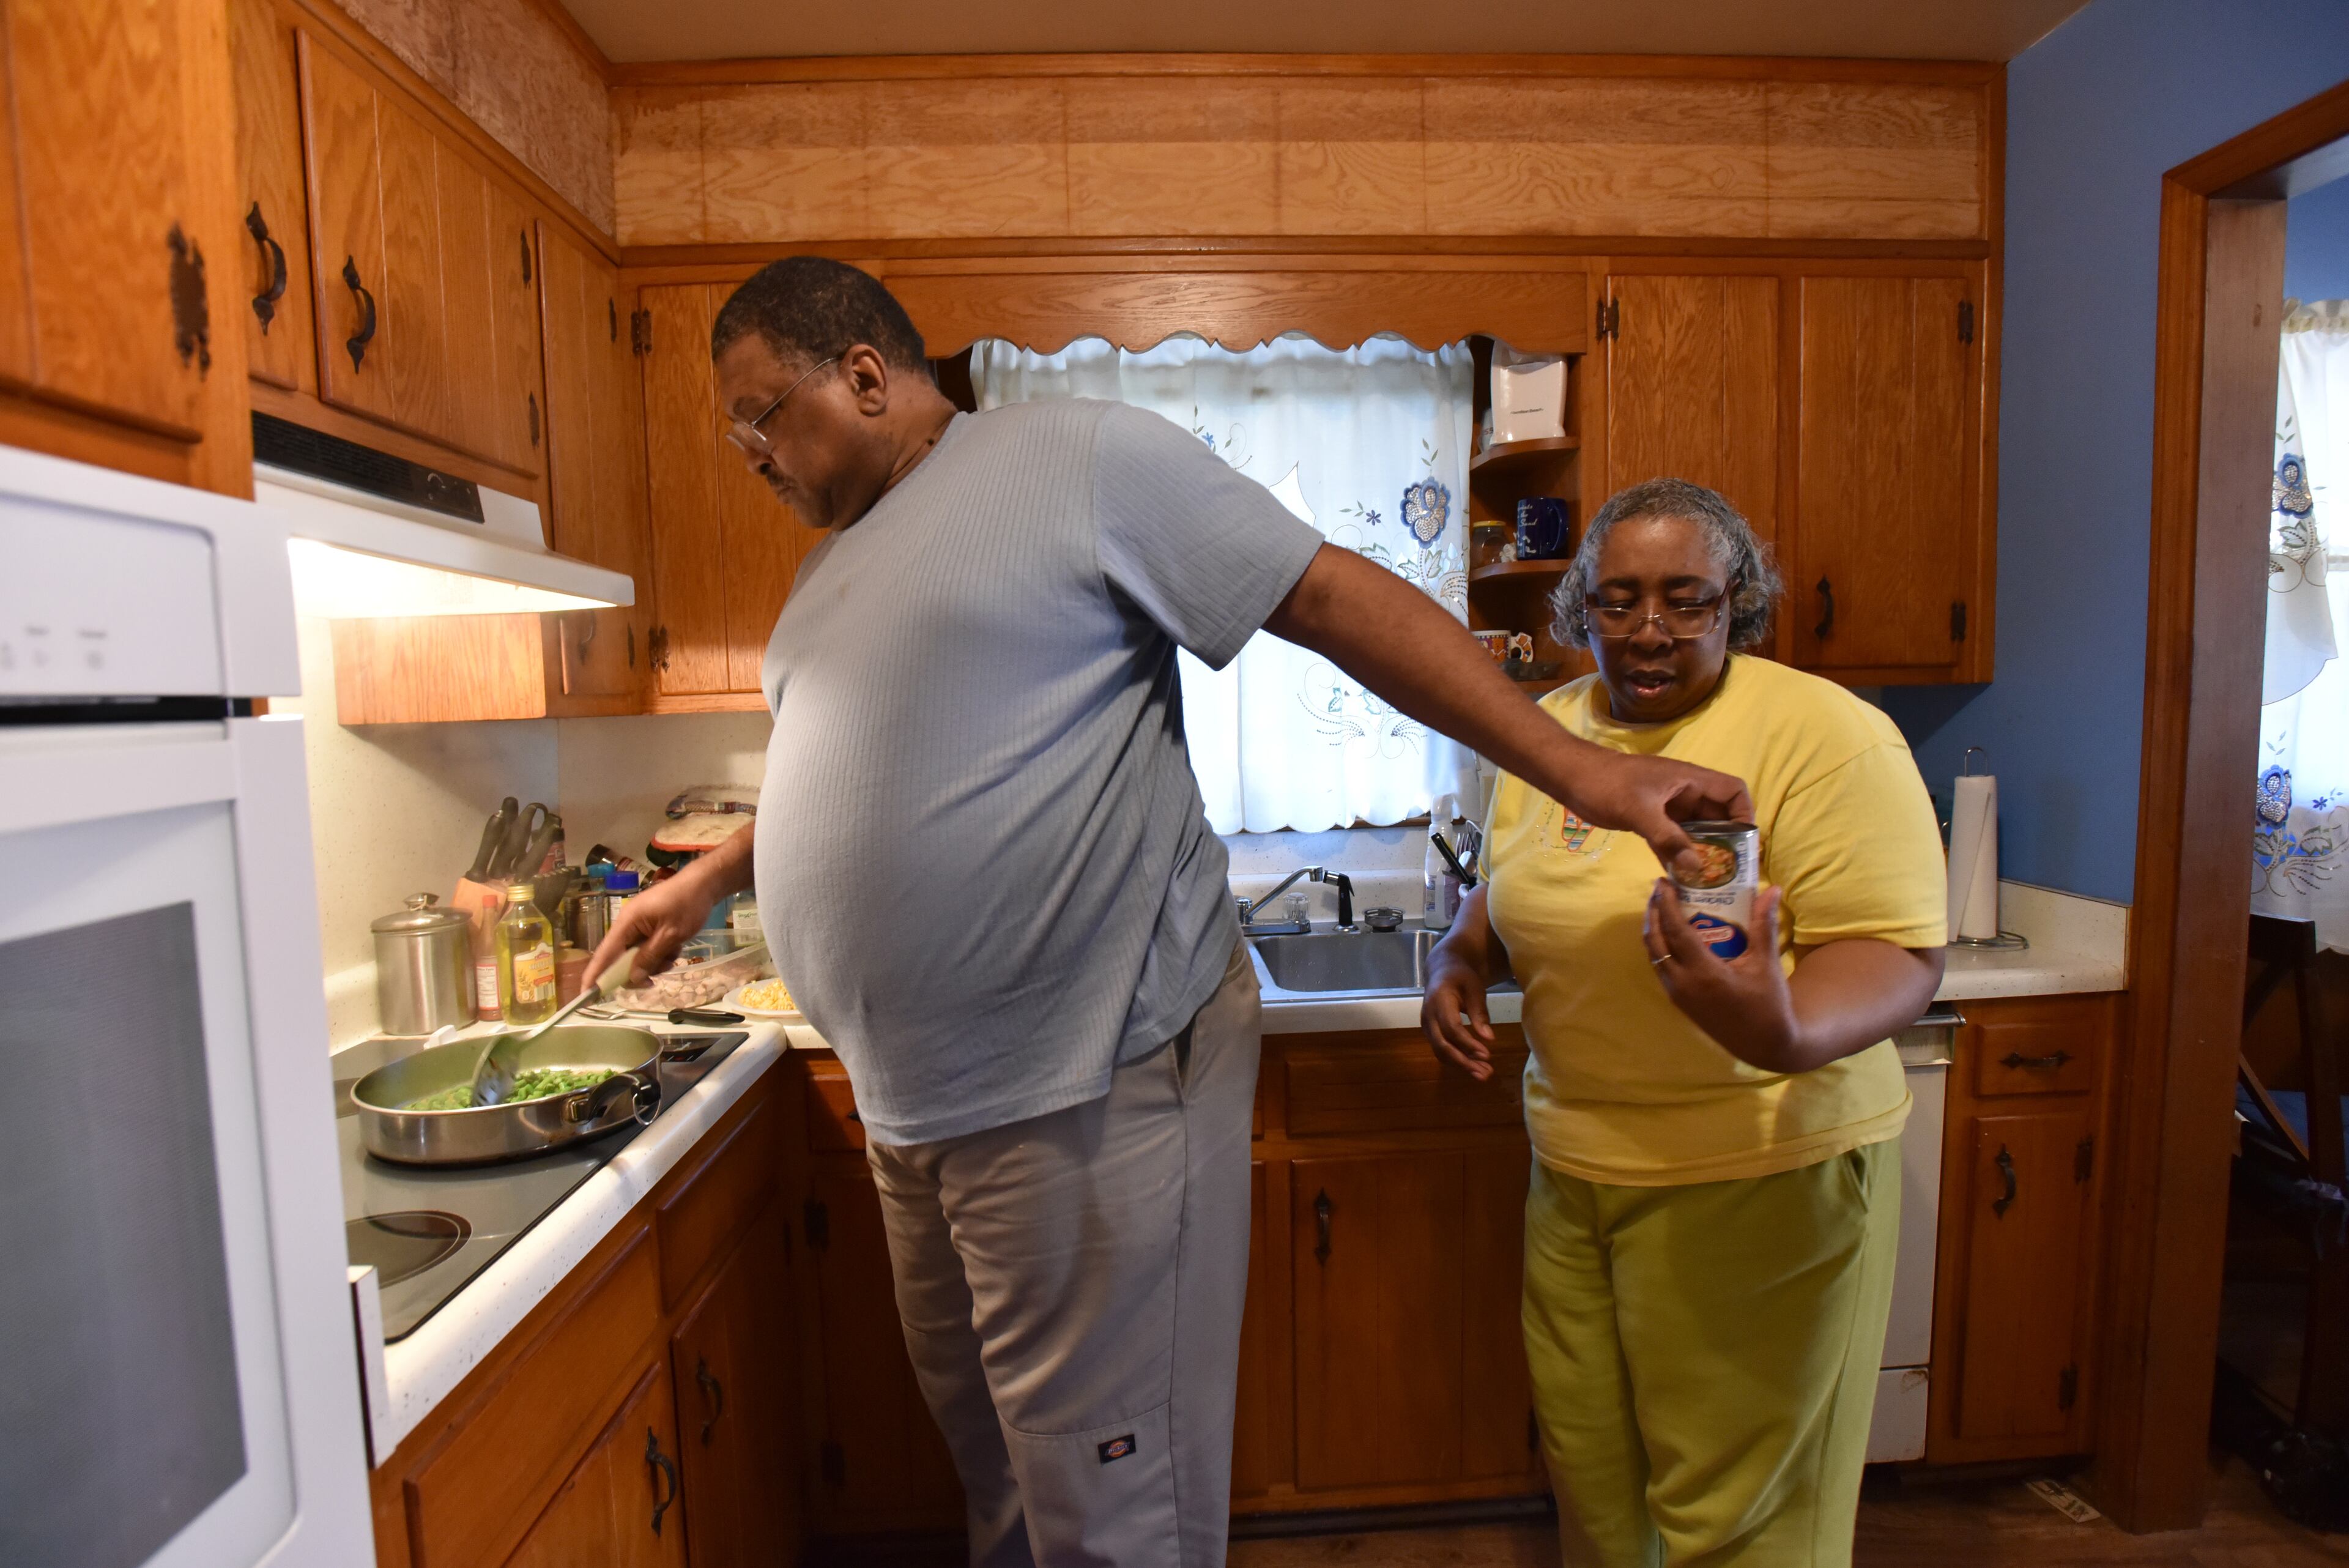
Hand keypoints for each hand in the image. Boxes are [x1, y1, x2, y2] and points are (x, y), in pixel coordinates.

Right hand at [583, 872, 719, 992]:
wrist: (704, 884)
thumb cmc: (687, 905)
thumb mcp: (671, 934)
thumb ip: (650, 957)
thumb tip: (632, 978)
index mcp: (627, 922)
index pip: (605, 953)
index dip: (595, 975)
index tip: (586, 995)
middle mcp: (628, 925)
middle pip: (622, 959)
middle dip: (639, 970)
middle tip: (655, 980)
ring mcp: (640, 926)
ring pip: (639, 957)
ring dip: (656, 962)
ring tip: (674, 953)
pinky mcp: (651, 928)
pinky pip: (650, 949)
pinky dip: (662, 953)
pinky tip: (677, 946)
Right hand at [1421, 942, 1498, 1081]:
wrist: (1442, 971)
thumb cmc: (1461, 977)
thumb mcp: (1475, 989)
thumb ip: (1480, 1013)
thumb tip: (1489, 1039)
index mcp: (1438, 1001)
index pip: (1451, 1028)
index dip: (1468, 1043)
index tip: (1487, 1055)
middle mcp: (1428, 1016)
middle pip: (1442, 1045)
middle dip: (1464, 1062)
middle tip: (1486, 1073)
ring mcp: (1427, 1026)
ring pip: (1441, 1052)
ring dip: (1462, 1065)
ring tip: (1484, 1073)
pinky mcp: (1430, 1033)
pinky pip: (1441, 1050)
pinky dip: (1457, 1060)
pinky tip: (1475, 1066)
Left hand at [1568, 752, 1753, 881]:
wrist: (1571, 776)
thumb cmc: (1607, 784)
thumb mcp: (1638, 810)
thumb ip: (1668, 838)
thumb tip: (1696, 867)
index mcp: (1690, 780)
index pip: (1733, 791)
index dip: (1744, 814)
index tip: (1744, 845)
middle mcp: (1684, 793)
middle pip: (1718, 817)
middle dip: (1725, 843)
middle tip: (1730, 875)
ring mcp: (1668, 807)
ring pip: (1695, 832)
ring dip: (1701, 854)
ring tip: (1709, 884)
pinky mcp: (1651, 820)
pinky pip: (1673, 840)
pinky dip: (1678, 857)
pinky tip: (1680, 881)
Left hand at [1643, 879, 1800, 1071]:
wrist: (1765, 1044)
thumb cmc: (1769, 1003)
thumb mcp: (1767, 963)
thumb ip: (1764, 924)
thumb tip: (1772, 888)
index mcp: (1704, 973)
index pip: (1676, 931)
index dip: (1667, 904)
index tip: (1664, 882)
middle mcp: (1683, 984)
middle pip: (1656, 941)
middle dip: (1654, 912)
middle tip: (1660, 889)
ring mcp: (1678, 995)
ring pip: (1654, 956)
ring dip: (1654, 929)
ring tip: (1661, 906)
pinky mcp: (1679, 1002)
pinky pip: (1661, 968)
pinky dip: (1660, 947)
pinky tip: (1670, 934)